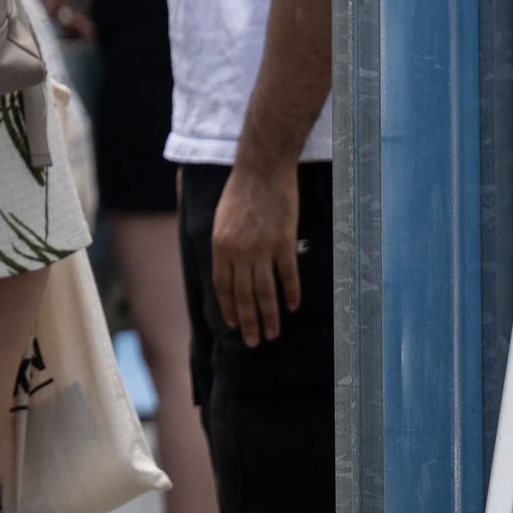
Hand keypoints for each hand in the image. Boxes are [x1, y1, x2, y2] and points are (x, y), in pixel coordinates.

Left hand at [208, 155, 304, 346]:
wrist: (261, 169)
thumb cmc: (239, 193)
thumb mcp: (221, 221)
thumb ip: (224, 247)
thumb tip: (227, 272)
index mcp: (219, 247)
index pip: (222, 287)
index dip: (228, 308)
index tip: (232, 326)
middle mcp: (238, 252)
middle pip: (243, 295)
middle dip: (247, 322)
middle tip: (253, 343)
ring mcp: (262, 248)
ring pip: (265, 291)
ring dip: (269, 316)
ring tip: (272, 335)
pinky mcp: (284, 242)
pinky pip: (288, 274)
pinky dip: (291, 293)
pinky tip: (292, 308)